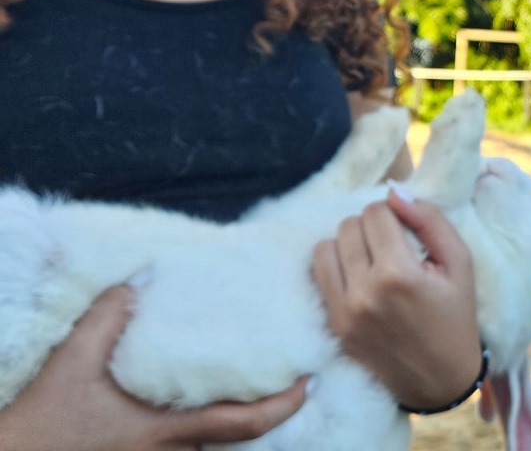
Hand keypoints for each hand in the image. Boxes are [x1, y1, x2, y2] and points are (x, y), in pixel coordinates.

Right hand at [0, 284, 306, 450]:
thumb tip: (145, 275)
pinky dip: (208, 428)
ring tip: (256, 380)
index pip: (244, 424)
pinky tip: (205, 401)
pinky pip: (190, 449)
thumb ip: (108, 318)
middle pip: (237, 439)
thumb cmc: (43, 425)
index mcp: (168, 432)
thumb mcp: (71, 365)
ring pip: (214, 447)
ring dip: (236, 419)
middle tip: (291, 374)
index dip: (284, 405)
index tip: (309, 382)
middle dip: (269, 410)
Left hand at [312, 189, 482, 409]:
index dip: (392, 213)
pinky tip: (356, 277)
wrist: (440, 380)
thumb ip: (430, 220)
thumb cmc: (455, 316)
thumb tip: (395, 192)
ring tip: (370, 259)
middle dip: (369, 227)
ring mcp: (343, 312)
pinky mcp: (332, 326)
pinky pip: (316, 277)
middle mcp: (364, 292)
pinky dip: (334, 268)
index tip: (405, 229)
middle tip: (390, 245)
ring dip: (346, 245)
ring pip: (324, 247)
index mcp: (399, 274)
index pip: (375, 212)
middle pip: (347, 226)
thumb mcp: (460, 263)